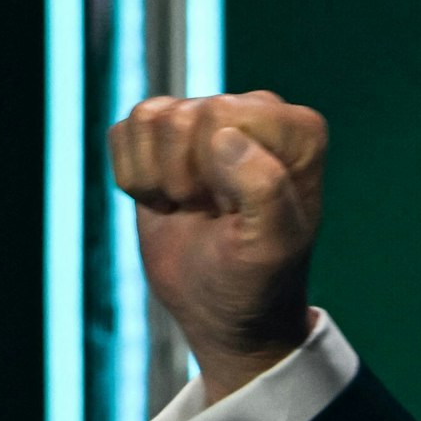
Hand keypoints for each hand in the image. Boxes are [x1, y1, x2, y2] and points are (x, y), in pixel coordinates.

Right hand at [107, 90, 326, 402]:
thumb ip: (264, 188)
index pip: (222, 114)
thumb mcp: (271, 246)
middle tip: (214, 213)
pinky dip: (134, 177)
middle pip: (181, 116)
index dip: (216, 171)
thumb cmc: (256, 279)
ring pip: (149, 117)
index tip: (236, 210)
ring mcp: (207, 120)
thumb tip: (225, 136)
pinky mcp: (164, 137)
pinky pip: (123, 132)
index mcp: (297, 131)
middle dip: (185, 177)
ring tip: (193, 206)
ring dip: (159, 179)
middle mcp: (256, 112)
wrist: (221, 308)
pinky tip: (168, 200)